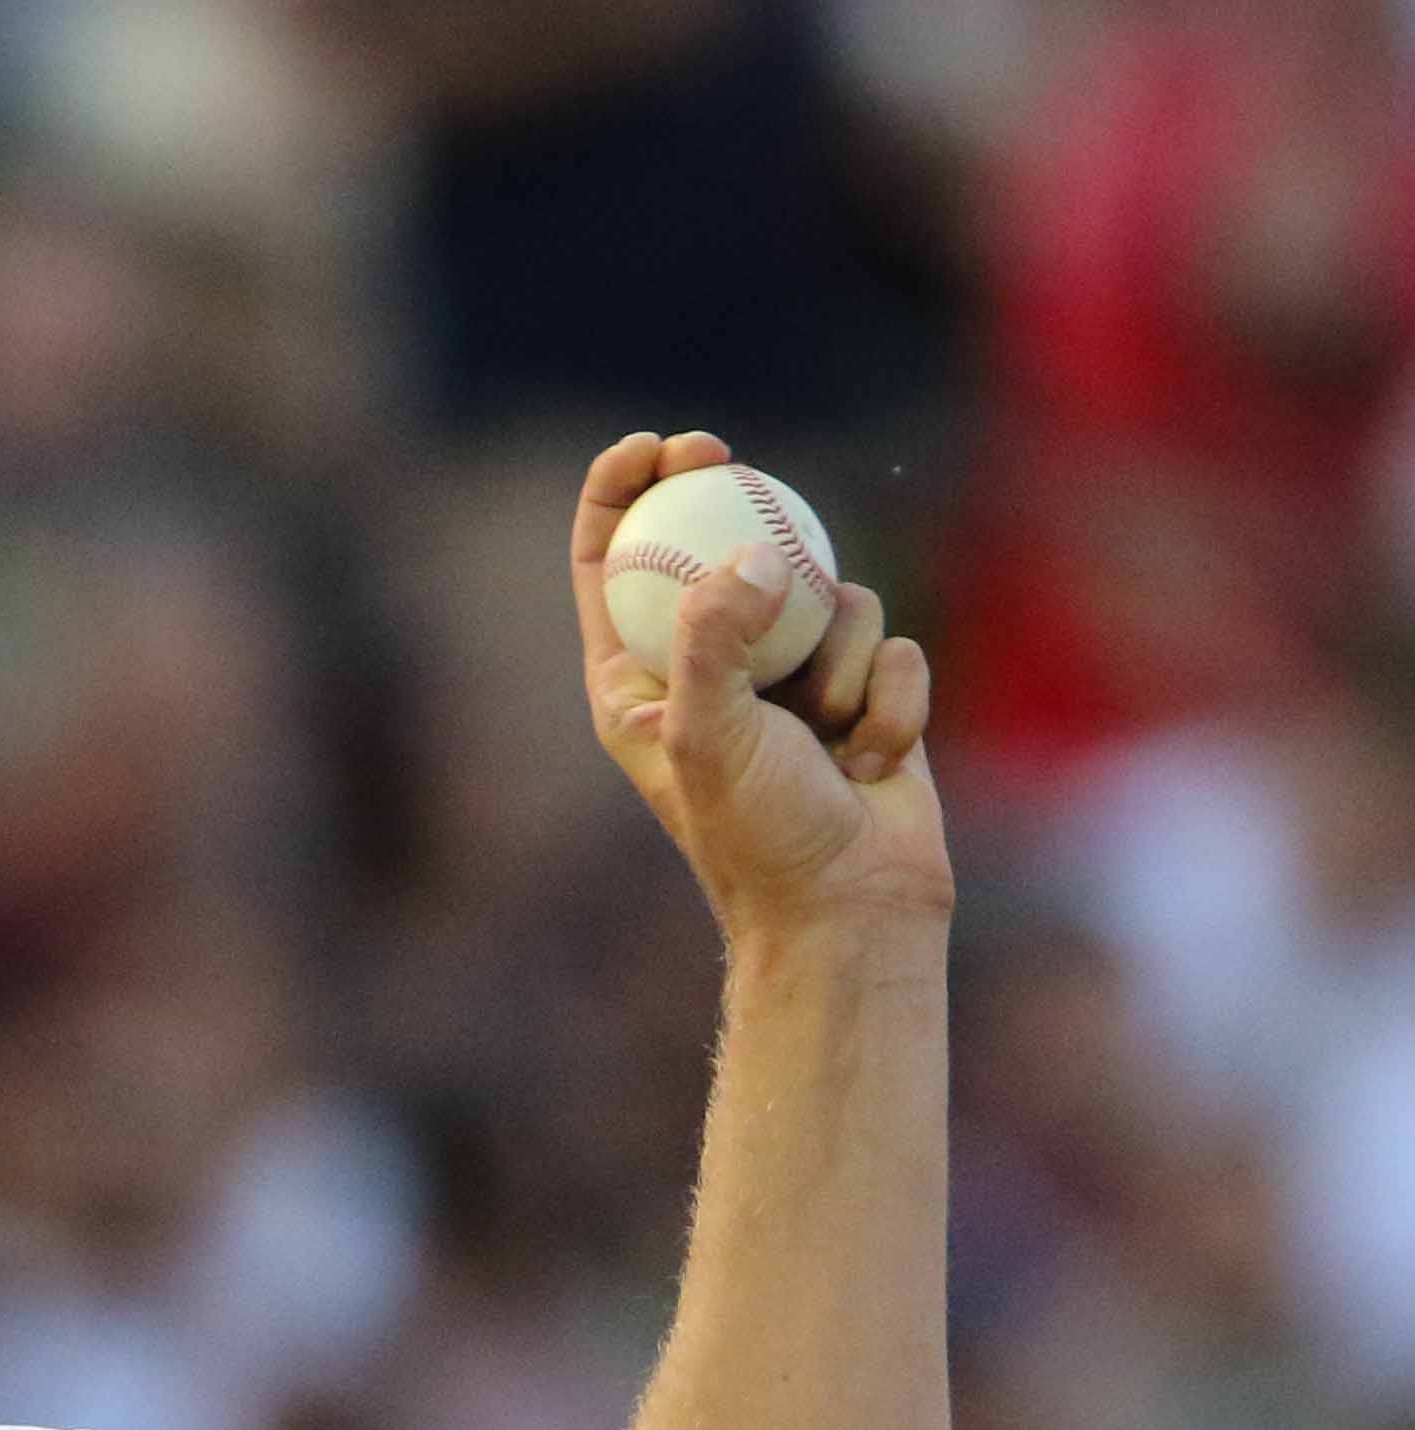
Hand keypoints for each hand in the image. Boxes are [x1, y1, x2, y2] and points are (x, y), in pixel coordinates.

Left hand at [576, 429, 949, 948]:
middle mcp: (709, 668)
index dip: (621, 493)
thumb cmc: (762, 835)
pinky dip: (891, 696)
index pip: (611, 564)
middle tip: (723, 455)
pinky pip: (890, 644)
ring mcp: (789, 674)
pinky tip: (874, 762)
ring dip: (838, 655)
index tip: (653, 447)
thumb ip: (716, 641)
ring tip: (827, 733)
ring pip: (825, 590)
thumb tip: (755, 557)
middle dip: (729, 497)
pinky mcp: (864, 688)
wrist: (852, 910)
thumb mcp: (710, 736)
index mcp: (637, 681)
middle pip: (717, 544)